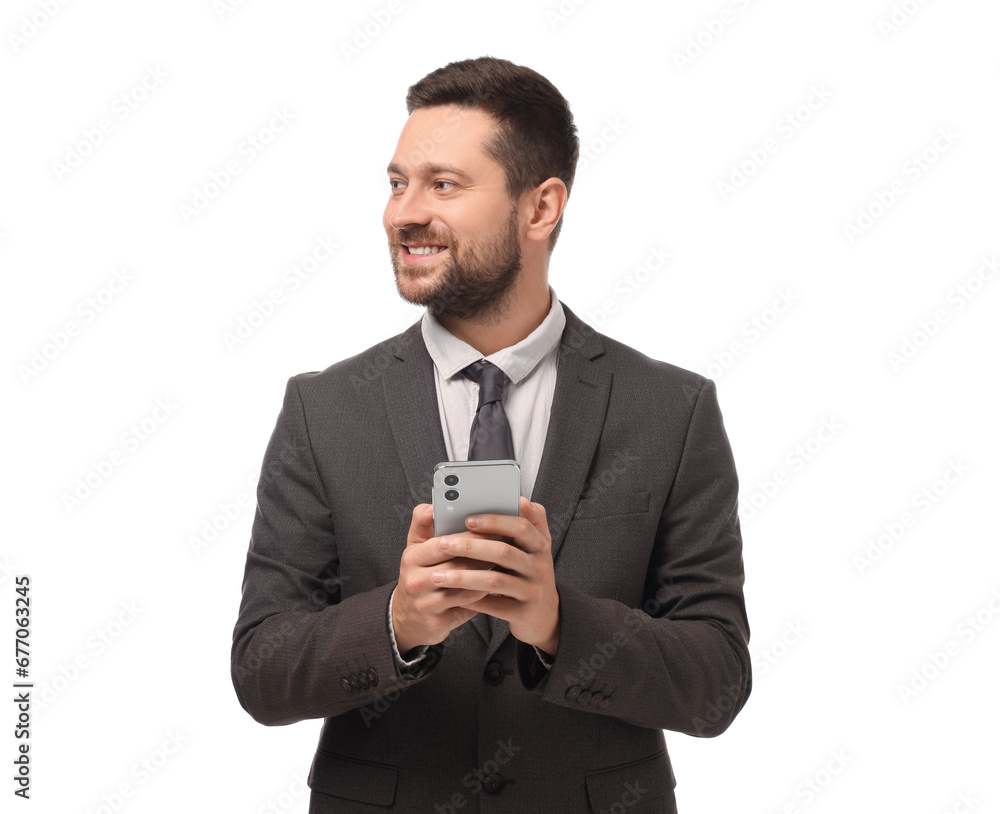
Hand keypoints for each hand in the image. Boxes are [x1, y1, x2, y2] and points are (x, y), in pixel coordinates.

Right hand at [392, 503, 504, 653]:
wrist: (407, 618)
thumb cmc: (419, 576)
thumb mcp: (414, 549)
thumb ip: (422, 524)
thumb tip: (432, 505)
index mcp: (412, 557)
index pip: (445, 542)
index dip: (471, 535)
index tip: (493, 527)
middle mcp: (416, 581)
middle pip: (458, 564)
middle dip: (486, 553)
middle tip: (509, 543)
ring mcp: (426, 603)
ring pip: (466, 586)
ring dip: (489, 574)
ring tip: (508, 563)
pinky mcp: (439, 622)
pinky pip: (468, 606)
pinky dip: (484, 594)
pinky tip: (498, 585)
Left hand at [431, 497, 559, 656]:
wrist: (545, 614)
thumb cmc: (529, 573)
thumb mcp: (532, 547)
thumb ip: (524, 524)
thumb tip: (517, 499)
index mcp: (540, 544)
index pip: (522, 526)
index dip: (495, 521)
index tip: (468, 518)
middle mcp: (541, 565)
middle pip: (505, 552)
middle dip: (470, 547)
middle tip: (442, 543)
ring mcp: (534, 590)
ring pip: (496, 580)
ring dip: (464, 576)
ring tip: (438, 575)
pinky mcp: (525, 612)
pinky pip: (495, 605)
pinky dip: (473, 599)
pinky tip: (453, 595)